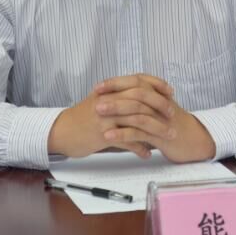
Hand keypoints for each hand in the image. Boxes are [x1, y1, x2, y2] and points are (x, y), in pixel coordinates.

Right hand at [48, 74, 178, 158]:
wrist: (61, 131)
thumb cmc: (83, 117)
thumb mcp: (101, 99)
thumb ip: (119, 96)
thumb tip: (142, 97)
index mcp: (110, 90)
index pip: (138, 80)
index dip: (156, 84)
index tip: (170, 91)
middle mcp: (109, 100)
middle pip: (141, 99)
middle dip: (160, 106)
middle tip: (173, 115)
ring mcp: (106, 117)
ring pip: (137, 120)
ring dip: (156, 129)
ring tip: (168, 136)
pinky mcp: (102, 135)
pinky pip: (126, 140)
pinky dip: (139, 147)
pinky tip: (147, 153)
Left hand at [96, 76, 216, 163]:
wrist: (193, 141)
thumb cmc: (172, 125)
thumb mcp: (157, 110)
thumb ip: (142, 102)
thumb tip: (120, 98)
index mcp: (158, 94)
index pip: (135, 81)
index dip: (116, 83)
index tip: (98, 87)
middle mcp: (160, 103)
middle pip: (135, 92)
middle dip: (114, 93)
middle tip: (95, 96)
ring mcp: (161, 119)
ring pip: (137, 110)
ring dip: (116, 110)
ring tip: (98, 113)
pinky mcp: (160, 136)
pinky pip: (139, 133)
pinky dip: (122, 134)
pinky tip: (108, 137)